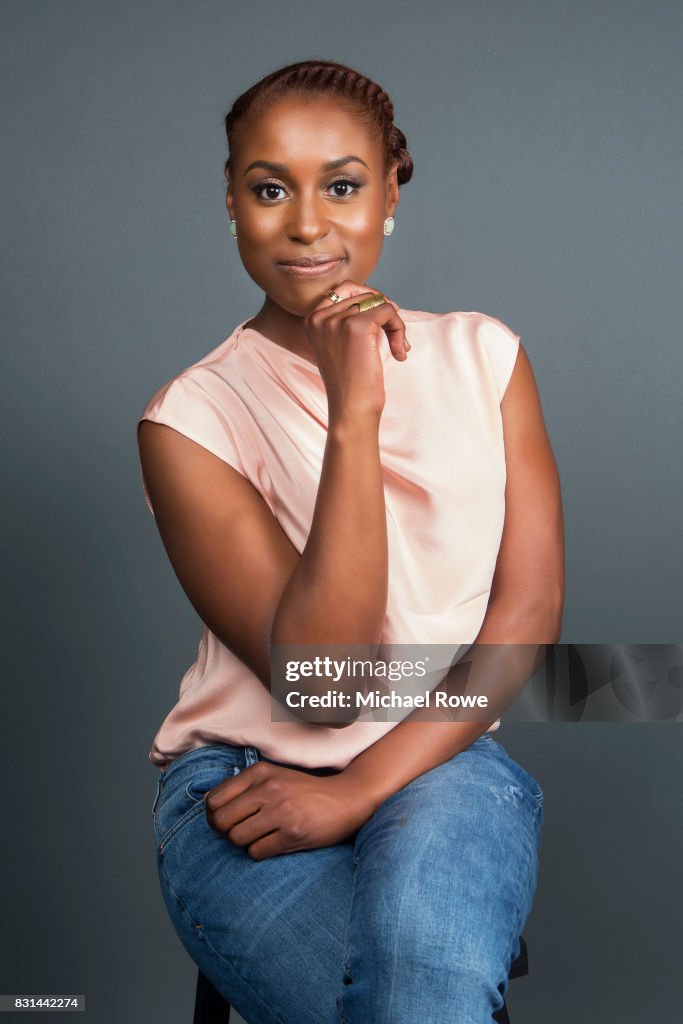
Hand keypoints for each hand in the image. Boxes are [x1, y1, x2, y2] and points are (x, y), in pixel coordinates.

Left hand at [204, 760, 375, 859]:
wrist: (346, 799)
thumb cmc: (306, 791)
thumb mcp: (274, 777)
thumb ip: (243, 786)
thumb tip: (208, 804)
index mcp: (260, 772)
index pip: (214, 799)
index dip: (213, 815)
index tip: (225, 820)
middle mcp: (268, 789)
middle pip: (221, 821)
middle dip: (225, 832)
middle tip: (238, 833)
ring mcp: (280, 811)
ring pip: (236, 838)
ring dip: (244, 843)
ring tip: (259, 836)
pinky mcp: (292, 833)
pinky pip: (257, 852)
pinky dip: (260, 852)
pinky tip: (274, 843)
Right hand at [304, 280, 408, 422]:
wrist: (351, 409)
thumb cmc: (350, 382)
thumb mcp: (339, 345)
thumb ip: (348, 319)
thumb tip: (380, 296)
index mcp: (311, 319)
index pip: (345, 289)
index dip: (369, 301)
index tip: (383, 324)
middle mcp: (320, 316)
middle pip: (364, 294)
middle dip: (385, 314)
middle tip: (396, 339)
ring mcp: (337, 320)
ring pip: (379, 302)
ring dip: (395, 324)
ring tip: (399, 348)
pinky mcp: (358, 327)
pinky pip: (389, 311)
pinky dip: (400, 329)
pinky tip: (400, 352)